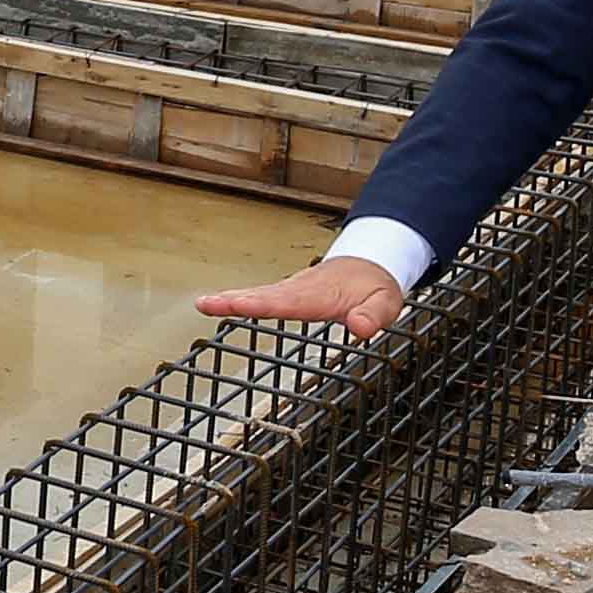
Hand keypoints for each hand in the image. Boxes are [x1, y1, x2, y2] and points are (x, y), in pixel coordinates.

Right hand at [199, 252, 408, 341]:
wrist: (369, 264)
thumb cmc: (374, 285)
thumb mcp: (387, 302)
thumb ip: (374, 315)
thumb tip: (361, 328)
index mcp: (321, 294)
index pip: (288, 302)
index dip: (263, 305)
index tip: (240, 305)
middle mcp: (300, 289)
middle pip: (263, 295)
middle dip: (235, 300)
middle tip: (207, 303)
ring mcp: (291, 289)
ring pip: (258, 293)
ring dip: (231, 299)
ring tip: (205, 304)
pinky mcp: (287, 292)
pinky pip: (260, 295)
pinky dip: (239, 299)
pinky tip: (222, 303)